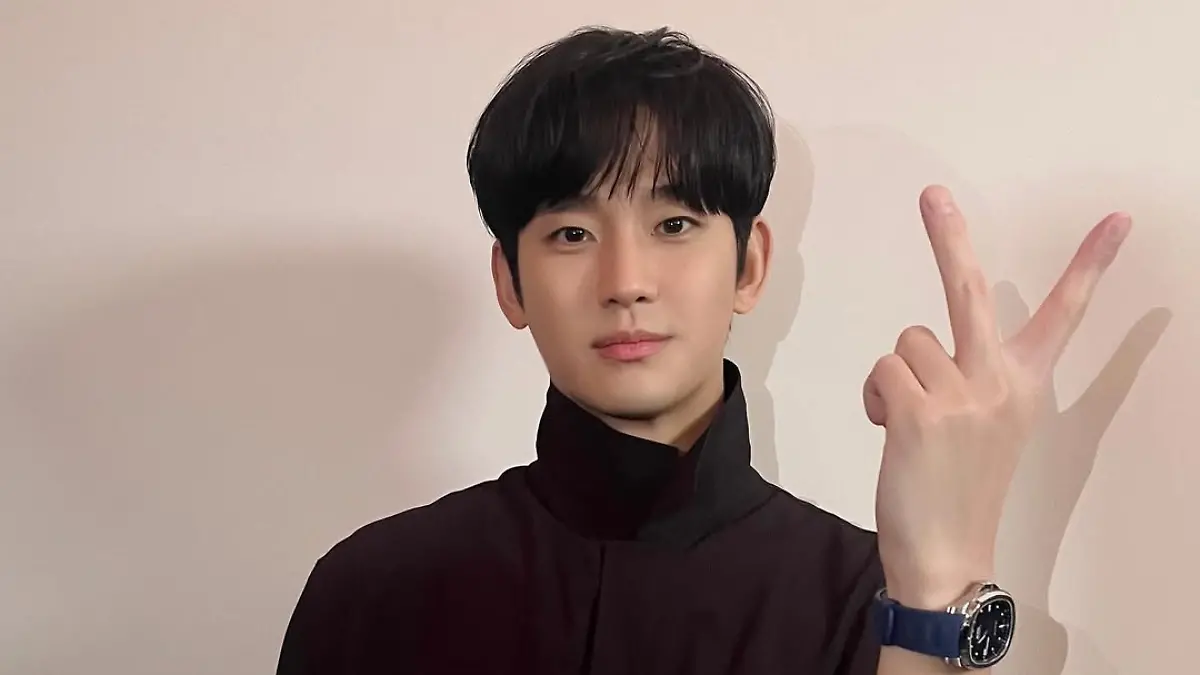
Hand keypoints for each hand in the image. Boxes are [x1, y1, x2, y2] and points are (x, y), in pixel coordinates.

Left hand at [864, 185, 1131, 608]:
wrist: (947, 553)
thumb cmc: (957, 486)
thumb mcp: (986, 426)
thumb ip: (970, 378)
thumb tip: (921, 348)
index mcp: (1025, 385)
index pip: (1063, 316)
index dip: (1089, 266)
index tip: (1116, 220)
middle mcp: (1001, 382)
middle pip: (971, 293)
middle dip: (950, 239)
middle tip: (932, 194)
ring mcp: (963, 395)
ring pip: (906, 342)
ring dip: (896, 376)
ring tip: (909, 421)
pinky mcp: (920, 412)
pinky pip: (883, 369)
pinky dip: (876, 396)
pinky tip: (891, 430)